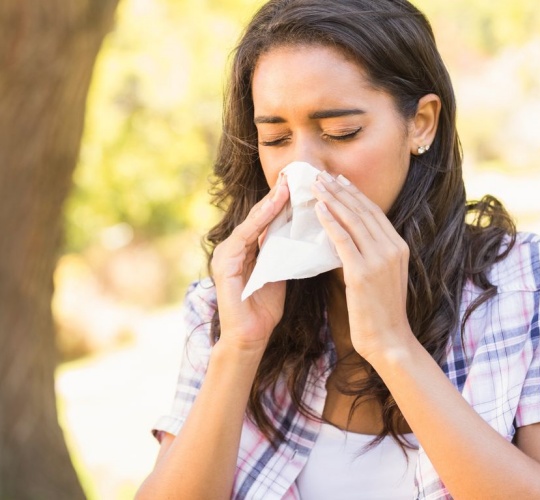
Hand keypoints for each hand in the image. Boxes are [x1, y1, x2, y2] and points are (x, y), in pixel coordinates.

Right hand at [212, 177, 289, 353]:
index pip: (266, 220)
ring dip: (270, 203)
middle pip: (259, 216)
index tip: (300, 184)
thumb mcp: (278, 273)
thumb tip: (301, 231)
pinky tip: (274, 207)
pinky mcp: (225, 264)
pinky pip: (245, 237)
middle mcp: (234, 247)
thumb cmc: (264, 309)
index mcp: (247, 249)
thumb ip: (282, 252)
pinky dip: (259, 221)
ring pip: (252, 222)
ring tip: (287, 185)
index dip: (282, 202)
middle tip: (294, 175)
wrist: (249, 337)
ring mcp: (227, 254)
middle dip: (277, 196)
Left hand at [312, 172, 413, 361]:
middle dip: (340, 190)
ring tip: (316, 185)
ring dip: (332, 199)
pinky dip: (330, 222)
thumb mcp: (383, 277)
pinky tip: (318, 209)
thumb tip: (349, 238)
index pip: (374, 213)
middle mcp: (392, 248)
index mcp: (399, 248)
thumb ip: (371, 256)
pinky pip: (343, 240)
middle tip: (321, 175)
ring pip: (353, 220)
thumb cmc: (382, 313)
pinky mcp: (362, 273)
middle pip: (363, 210)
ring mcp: (379, 260)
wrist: (390, 341)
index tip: (339, 180)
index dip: (355, 194)